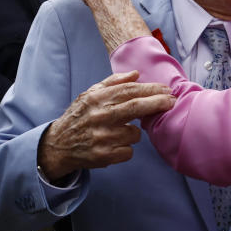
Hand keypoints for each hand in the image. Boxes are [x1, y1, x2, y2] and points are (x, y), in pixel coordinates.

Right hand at [38, 71, 174, 181]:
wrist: (58, 145)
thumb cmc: (79, 117)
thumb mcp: (89, 95)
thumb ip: (112, 83)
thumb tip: (136, 74)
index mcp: (96, 99)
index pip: (129, 91)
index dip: (151, 89)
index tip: (166, 89)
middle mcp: (99, 117)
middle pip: (136, 107)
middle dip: (158, 103)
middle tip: (172, 101)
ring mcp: (101, 137)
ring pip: (134, 134)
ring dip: (133, 133)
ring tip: (119, 132)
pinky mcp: (103, 156)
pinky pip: (128, 151)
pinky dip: (126, 148)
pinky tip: (113, 145)